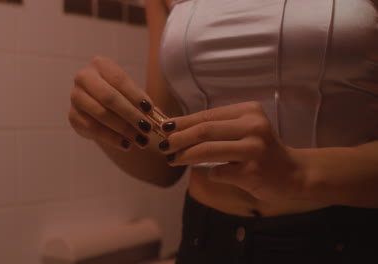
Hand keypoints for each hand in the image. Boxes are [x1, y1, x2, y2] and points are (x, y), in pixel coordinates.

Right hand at [69, 56, 154, 150]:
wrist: (101, 109)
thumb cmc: (121, 97)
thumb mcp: (133, 95)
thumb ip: (143, 103)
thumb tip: (157, 116)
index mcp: (100, 65)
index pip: (119, 80)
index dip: (136, 96)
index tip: (150, 111)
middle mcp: (84, 77)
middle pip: (108, 97)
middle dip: (130, 115)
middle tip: (147, 129)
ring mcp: (75, 97)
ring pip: (101, 114)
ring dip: (123, 129)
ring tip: (140, 139)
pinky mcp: (72, 116)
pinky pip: (93, 128)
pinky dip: (112, 138)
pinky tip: (127, 144)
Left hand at [158, 101, 304, 200]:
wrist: (293, 174)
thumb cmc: (262, 150)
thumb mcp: (245, 130)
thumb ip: (218, 127)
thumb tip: (177, 129)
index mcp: (249, 111)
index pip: (207, 115)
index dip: (182, 122)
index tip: (164, 128)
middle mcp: (253, 126)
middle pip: (204, 130)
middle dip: (178, 138)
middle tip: (163, 146)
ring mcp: (254, 149)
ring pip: (207, 150)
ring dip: (184, 155)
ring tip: (172, 159)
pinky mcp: (252, 171)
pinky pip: (218, 171)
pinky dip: (206, 172)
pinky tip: (203, 173)